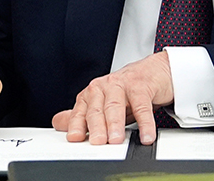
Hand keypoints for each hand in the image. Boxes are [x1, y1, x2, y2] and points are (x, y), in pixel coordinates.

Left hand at [52, 51, 171, 145]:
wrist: (155, 70)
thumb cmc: (128, 90)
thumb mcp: (104, 104)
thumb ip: (83, 114)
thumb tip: (58, 123)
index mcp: (92, 93)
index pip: (81, 111)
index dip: (76, 124)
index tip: (74, 138)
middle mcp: (104, 87)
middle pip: (97, 109)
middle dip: (96, 127)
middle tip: (98, 143)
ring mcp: (122, 84)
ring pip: (115, 105)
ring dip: (115, 123)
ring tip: (116, 140)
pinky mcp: (141, 85)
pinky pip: (142, 105)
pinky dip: (145, 123)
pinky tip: (146, 135)